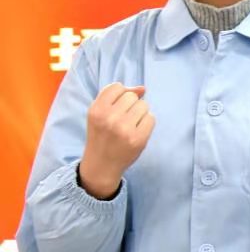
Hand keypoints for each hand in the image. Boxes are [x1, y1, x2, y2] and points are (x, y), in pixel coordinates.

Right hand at [78, 84, 153, 200]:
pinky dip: (147, 124)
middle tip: (122, 120)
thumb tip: (143, 88)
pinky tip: (136, 132)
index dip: (120, 95)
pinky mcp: (138, 139)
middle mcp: (109, 118)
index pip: (117, 87)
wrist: (101, 164)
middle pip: (132, 96)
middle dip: (130, 105)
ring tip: (129, 125)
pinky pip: (151, 118)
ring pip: (144, 105)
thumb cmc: (102, 134)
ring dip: (140, 113)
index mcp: (96, 110)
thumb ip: (117, 96)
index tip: (115, 108)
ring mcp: (124, 129)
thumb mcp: (100, 113)